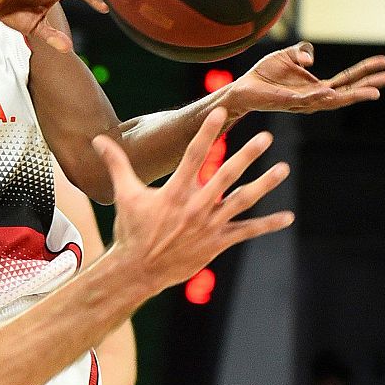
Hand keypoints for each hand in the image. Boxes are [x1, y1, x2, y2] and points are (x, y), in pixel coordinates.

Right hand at [96, 109, 292, 293]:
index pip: (193, 156)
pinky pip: (246, 231)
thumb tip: (97, 139)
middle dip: (247, 155)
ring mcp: (209, 225)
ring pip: (242, 200)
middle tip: (266, 137)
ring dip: (264, 184)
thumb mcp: (124, 194)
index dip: (207, 133)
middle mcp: (195, 206)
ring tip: (283, 169)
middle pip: (225, 175)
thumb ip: (116, 164)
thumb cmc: (131, 230)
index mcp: (174, 192)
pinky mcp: (217, 243)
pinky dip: (267, 225)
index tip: (220, 114)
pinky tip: (287, 217)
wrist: (138, 270)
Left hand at [222, 41, 384, 116]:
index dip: (365, 70)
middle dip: (368, 85)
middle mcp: (313, 97)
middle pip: (347, 92)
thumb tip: (311, 59)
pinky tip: (331, 92)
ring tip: (373, 91)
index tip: (384, 61)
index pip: (347, 79)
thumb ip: (302, 52)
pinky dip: (318, 97)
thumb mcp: (288, 55)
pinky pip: (305, 100)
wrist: (242, 86)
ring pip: (332, 101)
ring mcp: (302, 102)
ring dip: (352, 96)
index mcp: (317, 86)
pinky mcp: (286, 102)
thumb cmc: (265, 73)